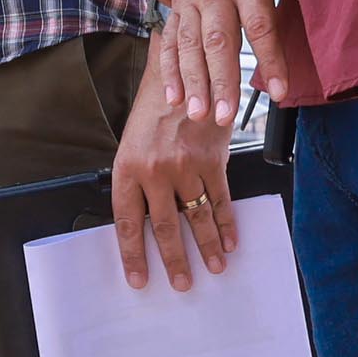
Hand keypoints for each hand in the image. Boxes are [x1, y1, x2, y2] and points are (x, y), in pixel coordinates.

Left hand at [107, 52, 245, 292]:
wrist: (182, 73)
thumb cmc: (154, 109)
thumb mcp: (132, 143)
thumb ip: (137, 180)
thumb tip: (142, 220)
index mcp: (127, 169)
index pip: (128, 223)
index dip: (133, 255)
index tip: (139, 279)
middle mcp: (155, 171)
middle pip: (165, 228)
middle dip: (174, 260)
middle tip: (182, 283)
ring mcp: (185, 167)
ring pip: (197, 218)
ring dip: (207, 248)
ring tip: (212, 268)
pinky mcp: (212, 160)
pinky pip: (221, 200)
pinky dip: (227, 224)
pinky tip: (230, 241)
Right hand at [152, 0, 289, 142]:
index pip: (260, 26)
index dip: (271, 60)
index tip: (280, 93)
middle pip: (218, 42)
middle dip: (221, 82)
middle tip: (226, 117)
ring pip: (188, 46)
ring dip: (192, 83)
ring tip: (199, 114)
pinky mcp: (175, 6)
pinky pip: (168, 42)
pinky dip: (169, 72)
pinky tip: (174, 99)